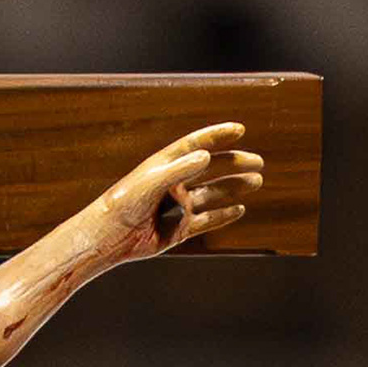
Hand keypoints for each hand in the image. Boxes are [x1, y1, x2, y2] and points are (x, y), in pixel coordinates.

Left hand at [94, 122, 263, 263]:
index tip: (239, 129)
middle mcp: (174, 183)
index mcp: (166, 165)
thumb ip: (179, 168)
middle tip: (258, 161)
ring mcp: (178, 207)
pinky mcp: (179, 229)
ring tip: (256, 180)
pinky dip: (223, 215)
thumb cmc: (124, 204)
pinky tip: (240, 209)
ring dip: (234, 187)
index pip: (196, 145)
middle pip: (211, 169)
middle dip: (234, 163)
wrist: (109, 237)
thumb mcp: (152, 182)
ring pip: (213, 194)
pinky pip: (206, 221)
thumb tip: (206, 156)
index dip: (217, 136)